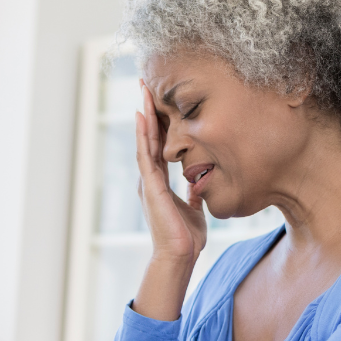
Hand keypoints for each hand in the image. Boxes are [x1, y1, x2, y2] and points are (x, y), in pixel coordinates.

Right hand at [133, 83, 207, 319]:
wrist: (179, 257)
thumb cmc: (186, 238)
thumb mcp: (193, 207)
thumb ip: (192, 191)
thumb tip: (198, 180)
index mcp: (159, 183)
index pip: (158, 145)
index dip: (159, 122)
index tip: (160, 100)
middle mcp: (150, 179)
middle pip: (148, 137)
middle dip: (148, 111)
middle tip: (146, 84)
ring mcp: (148, 182)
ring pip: (144, 141)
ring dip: (144, 115)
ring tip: (142, 90)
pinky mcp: (151, 187)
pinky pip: (145, 155)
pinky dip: (143, 134)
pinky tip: (142, 116)